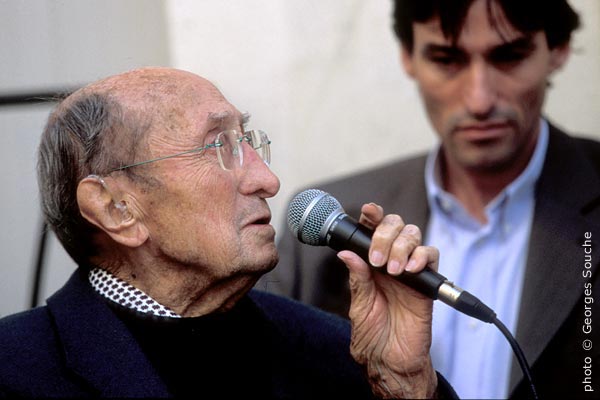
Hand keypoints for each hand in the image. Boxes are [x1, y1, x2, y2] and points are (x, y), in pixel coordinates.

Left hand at [337, 203, 438, 398]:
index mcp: (370, 265)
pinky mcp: (427, 282)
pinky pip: (431, 256)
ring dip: (402, 246)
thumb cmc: (373, 335)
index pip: (372, 231)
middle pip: (395, 226)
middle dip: (386, 234)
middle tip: (377, 259)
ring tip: (392, 271)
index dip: (372, 217)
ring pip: (413, 236)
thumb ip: (357, 279)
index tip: (368, 210)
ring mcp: (409, 270)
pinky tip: (409, 269)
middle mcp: (390, 262)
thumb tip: (346, 254)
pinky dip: (422, 257)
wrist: (392, 360)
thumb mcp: (359, 306)